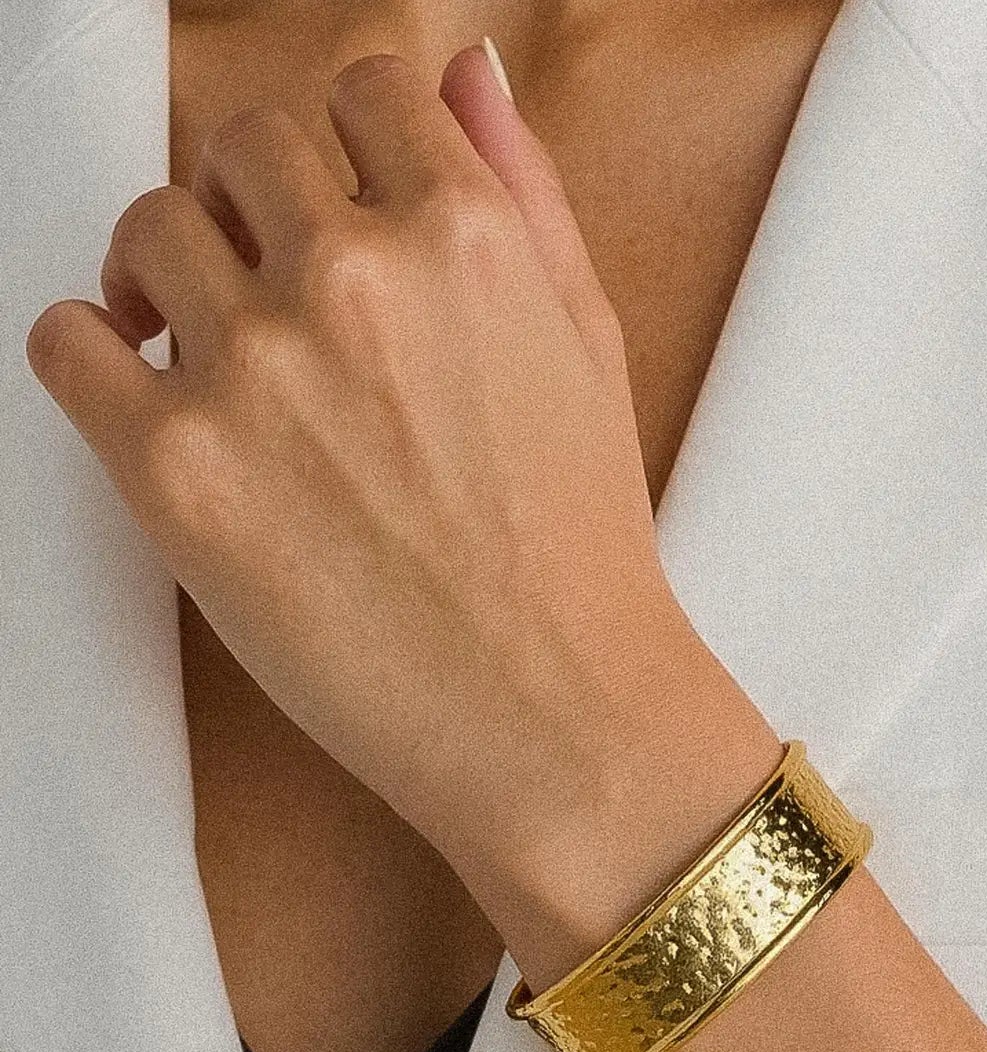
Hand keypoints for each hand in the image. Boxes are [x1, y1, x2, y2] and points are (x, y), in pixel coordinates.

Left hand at [24, 45, 776, 979]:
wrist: (551, 711)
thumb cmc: (580, 549)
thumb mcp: (588, 348)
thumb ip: (526, 193)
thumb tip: (469, 73)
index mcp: (465, 236)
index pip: (361, 89)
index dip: (348, 137)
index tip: (338, 184)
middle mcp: (353, 278)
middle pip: (243, 147)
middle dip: (262, 204)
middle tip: (280, 280)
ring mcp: (255, 368)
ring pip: (151, 229)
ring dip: (176, 272)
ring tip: (211, 344)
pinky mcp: (176, 468)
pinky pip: (66, 340)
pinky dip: (94, 352)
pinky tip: (152, 396)